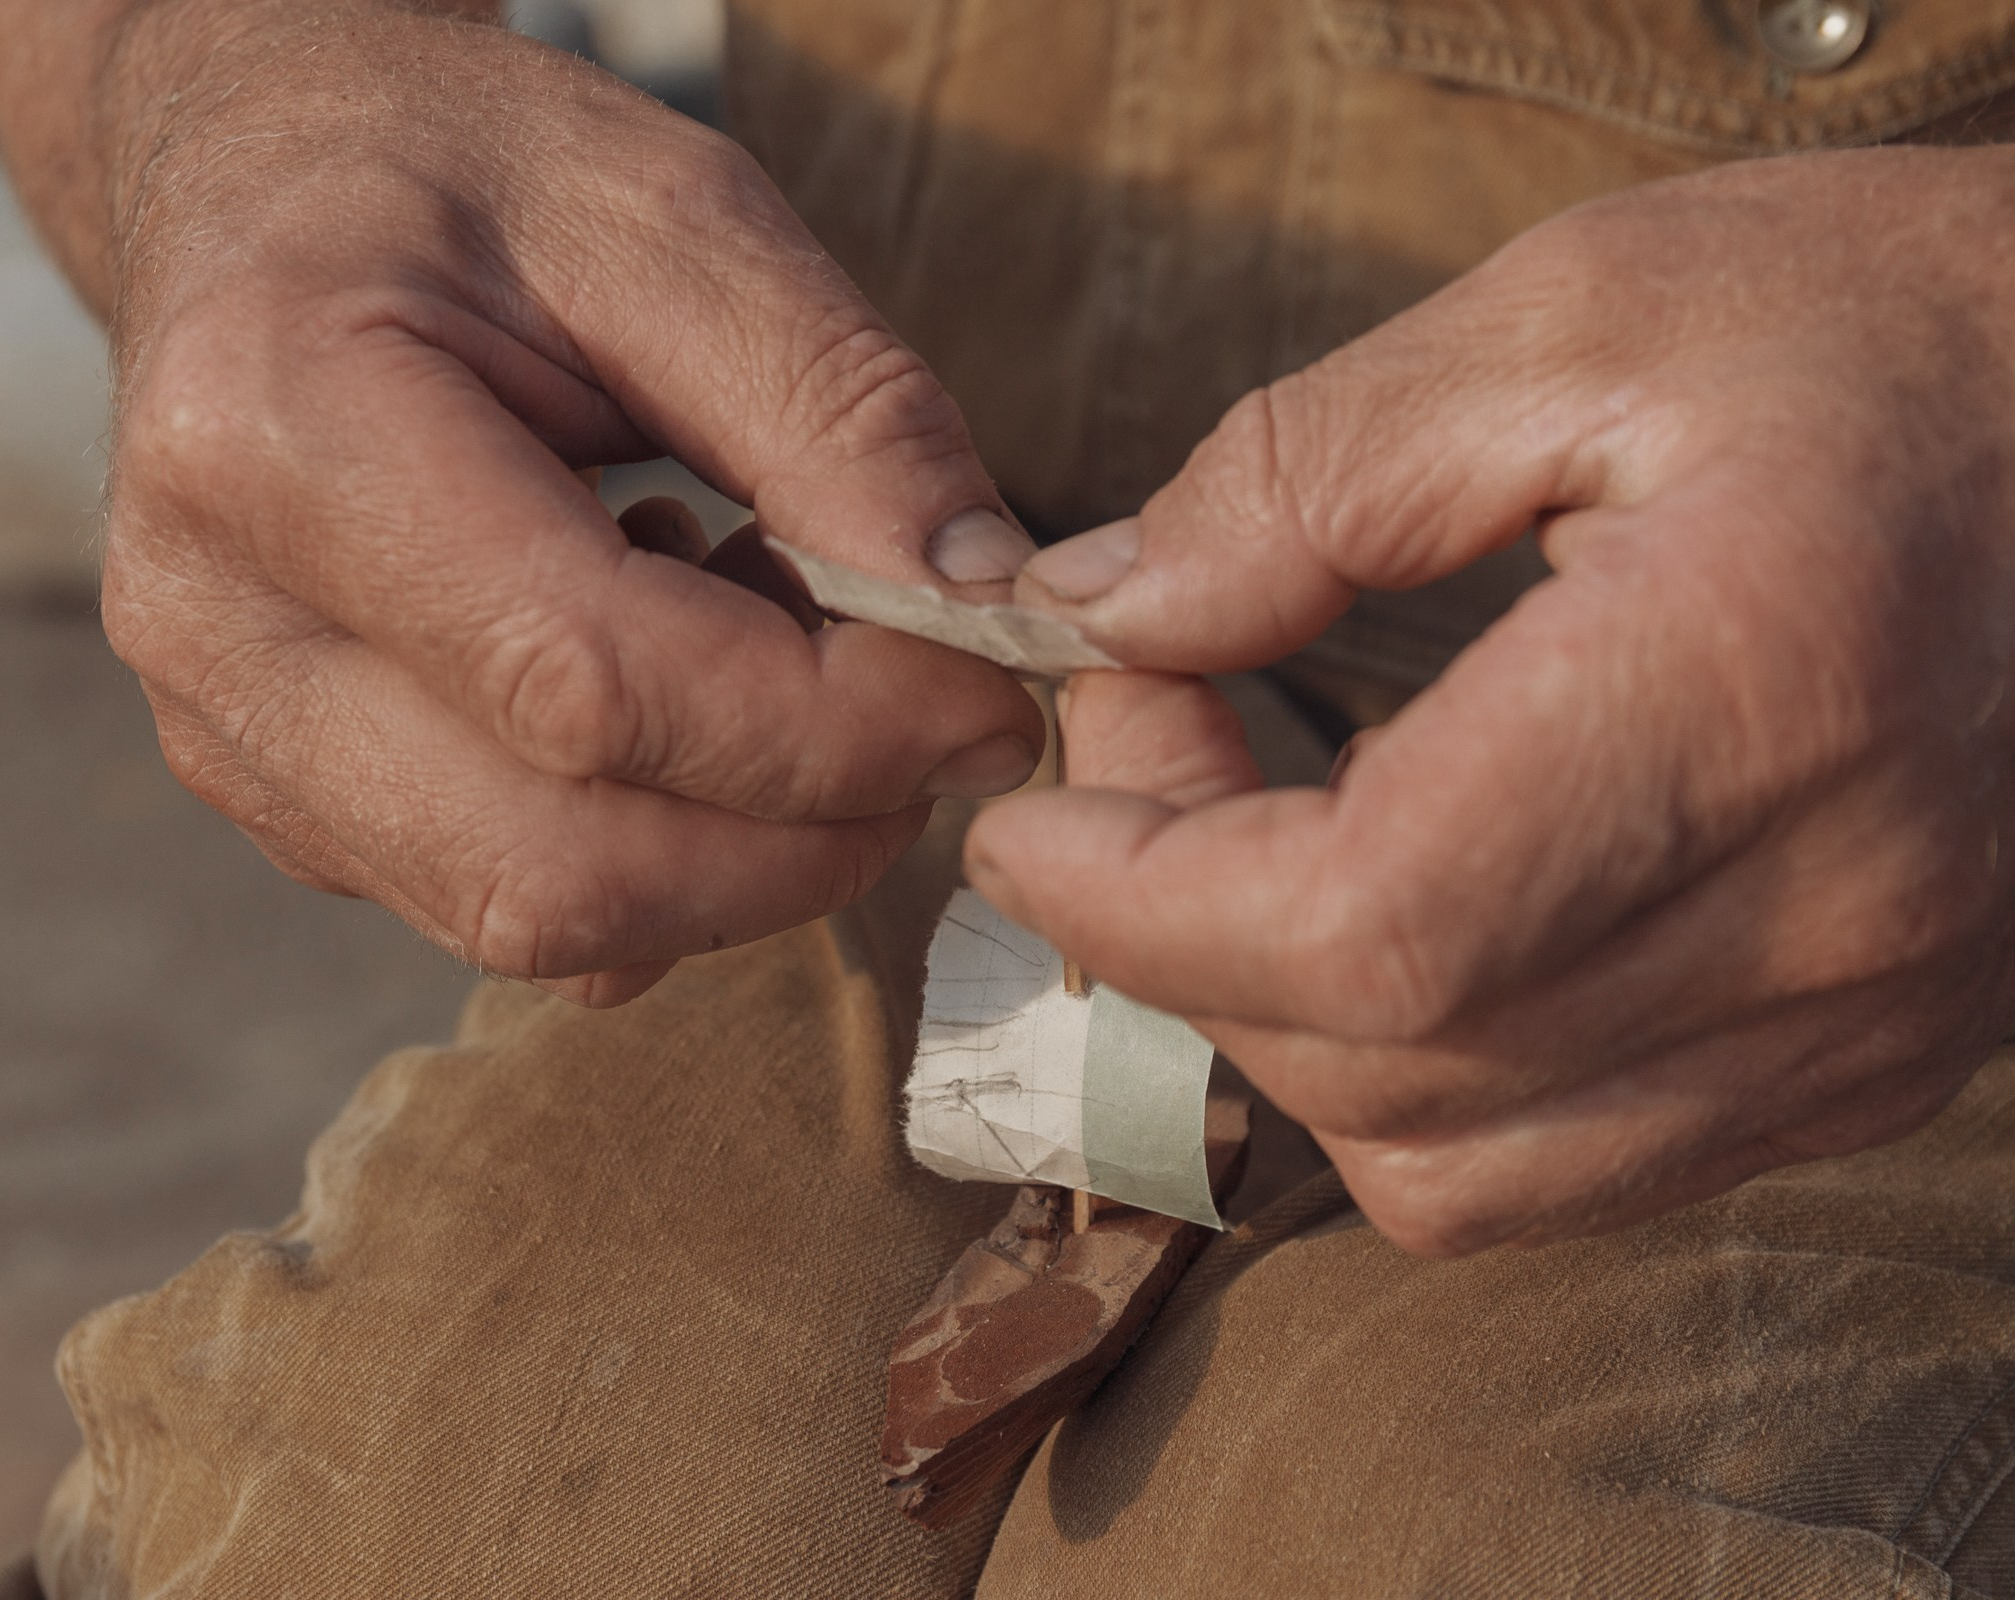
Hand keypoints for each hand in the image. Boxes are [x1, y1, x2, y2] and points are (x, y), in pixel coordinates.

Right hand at [0, 2, 1044, 1003]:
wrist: (258, 185)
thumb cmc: (458, 174)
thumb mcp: (671, 213)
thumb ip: (838, 407)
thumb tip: (980, 611)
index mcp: (276, 431)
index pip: (586, 686)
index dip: (830, 729)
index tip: (986, 688)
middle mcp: (212, 621)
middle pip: (558, 871)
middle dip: (801, 835)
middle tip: (917, 711)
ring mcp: (224, 735)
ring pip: (537, 925)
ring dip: (732, 846)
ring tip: (761, 646)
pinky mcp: (275, 798)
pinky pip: (505, 908)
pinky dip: (650, 844)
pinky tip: (665, 686)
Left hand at [971, 147, 2014, 1252]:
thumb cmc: (1905, 326)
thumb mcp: (1583, 315)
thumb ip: (1306, 476)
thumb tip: (1096, 612)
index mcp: (1758, 693)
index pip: (1367, 931)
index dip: (1144, 897)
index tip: (1028, 814)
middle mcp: (1839, 913)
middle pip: (1386, 1067)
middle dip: (1181, 934)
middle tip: (1133, 741)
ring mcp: (1872, 1019)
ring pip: (1463, 1169)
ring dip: (1284, 1024)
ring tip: (1238, 829)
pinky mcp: (1876, 1055)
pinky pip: (1574, 1164)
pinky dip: (1420, 1075)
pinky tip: (1388, 910)